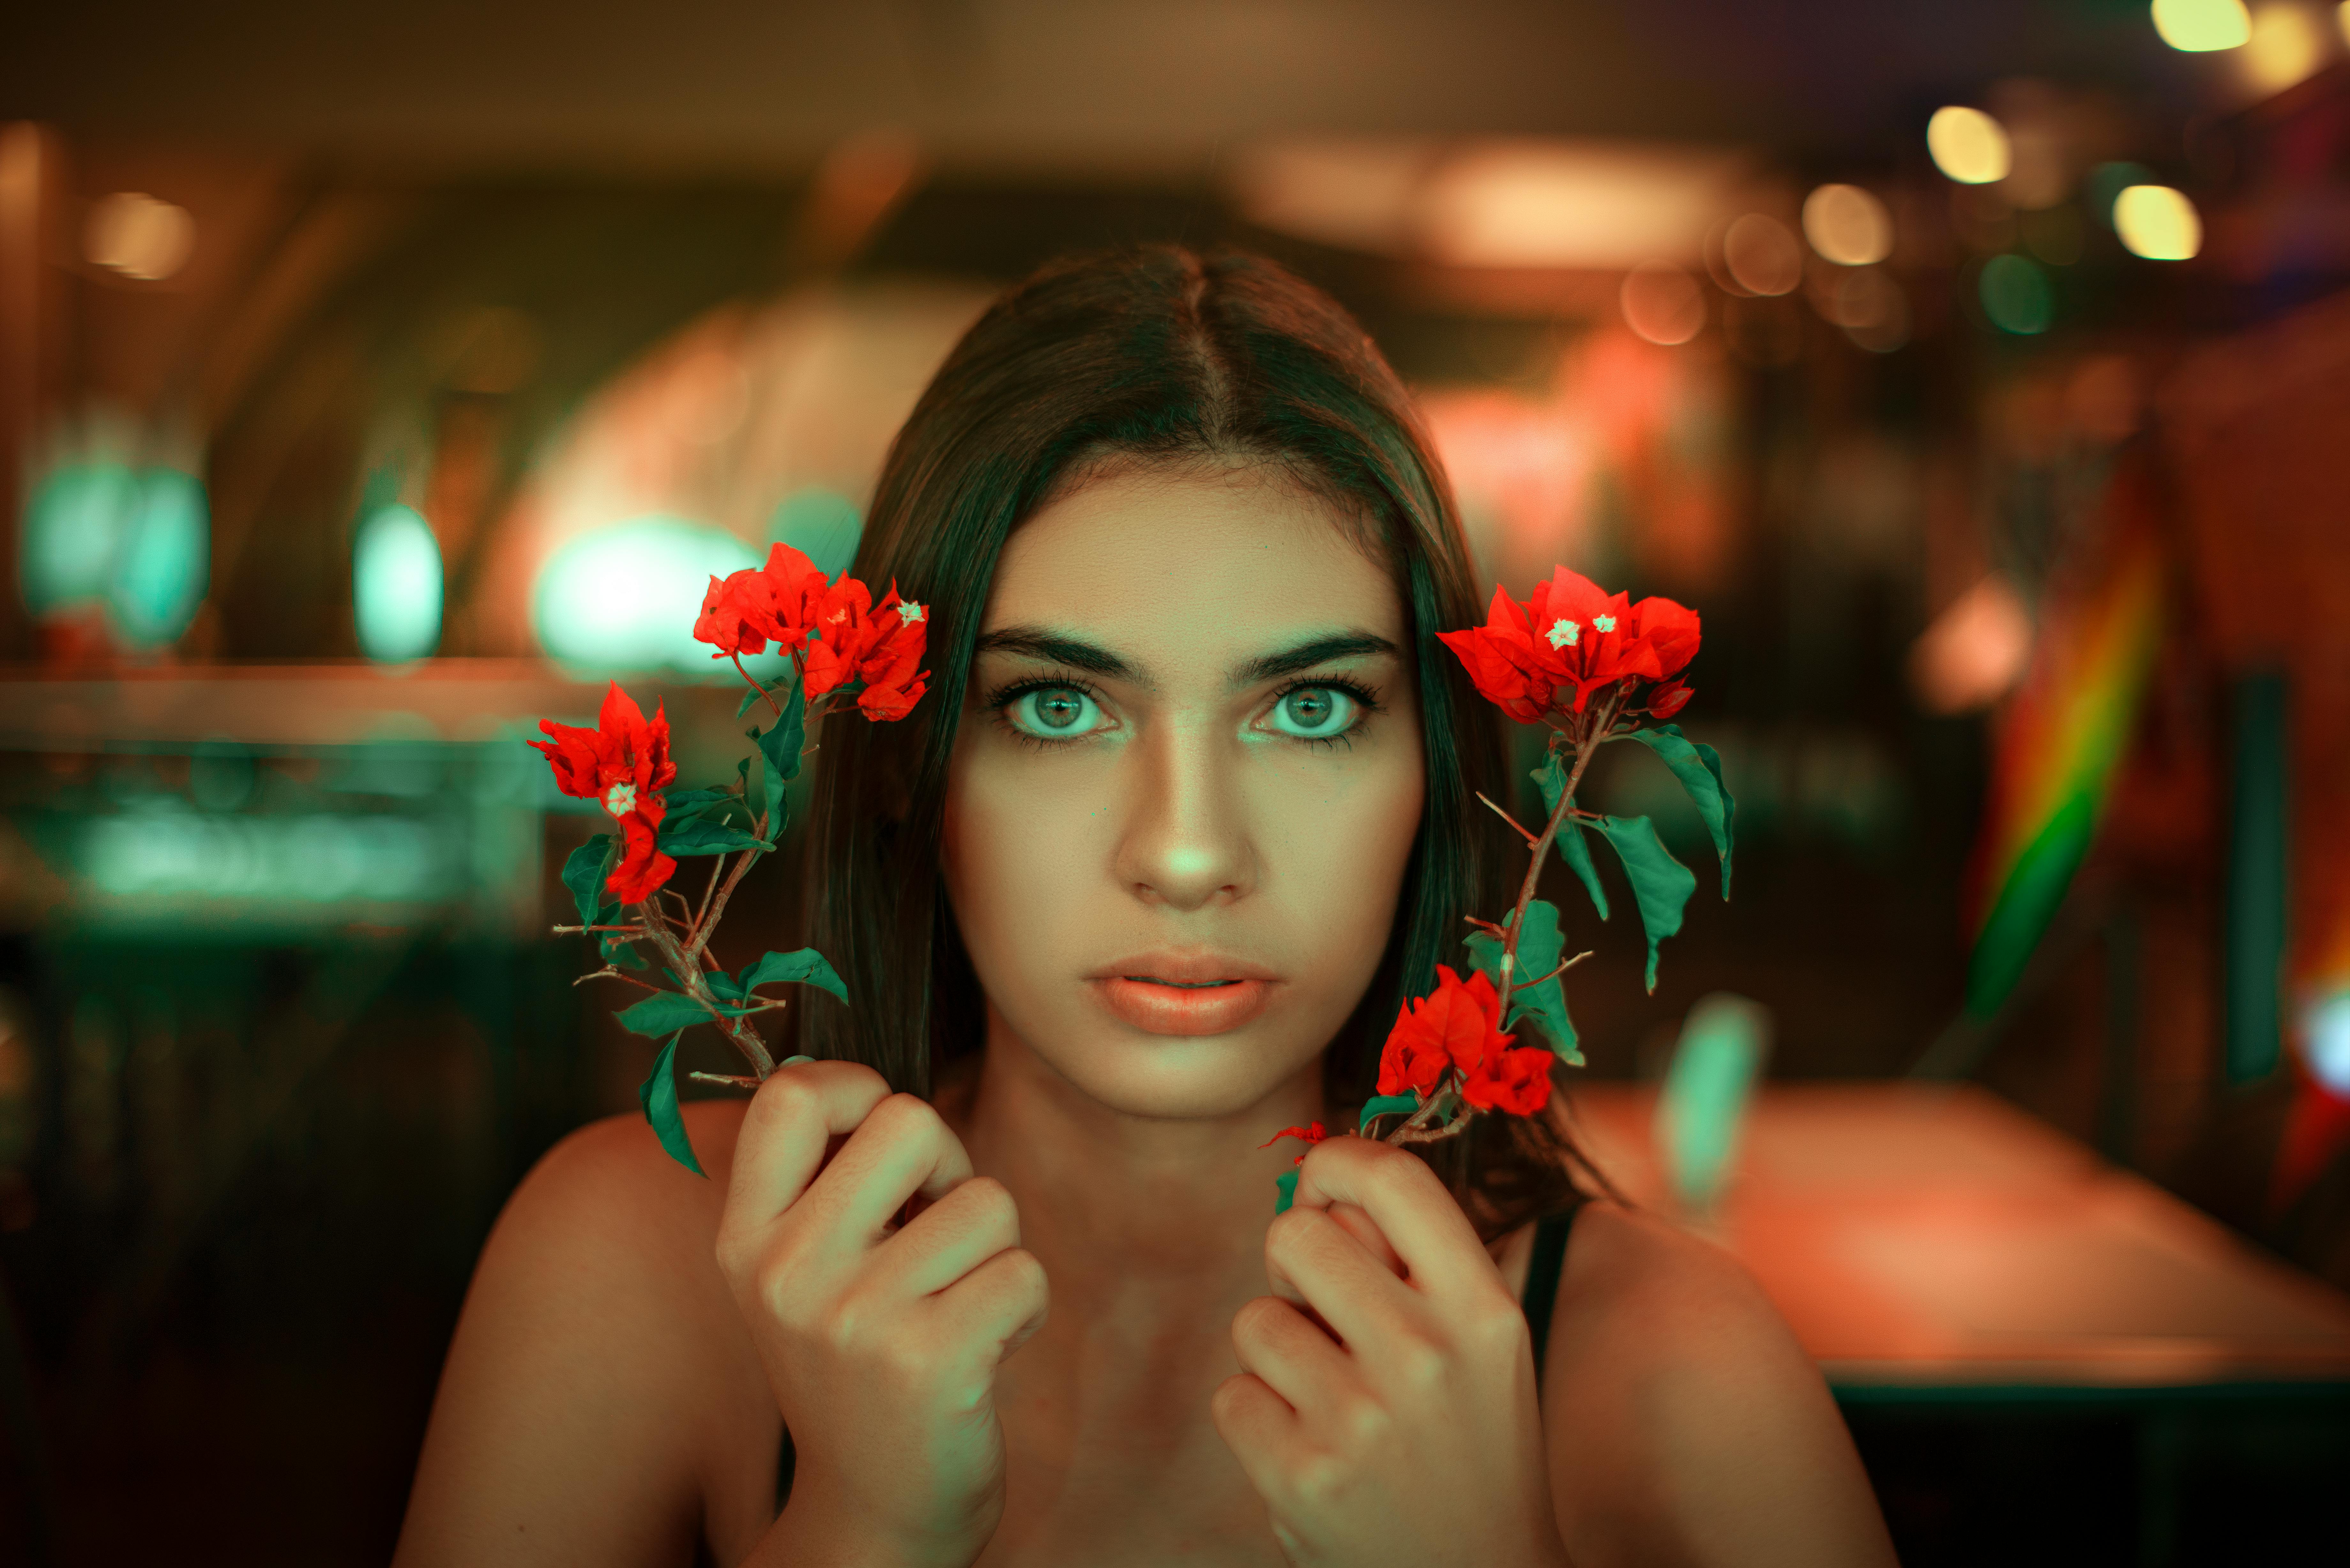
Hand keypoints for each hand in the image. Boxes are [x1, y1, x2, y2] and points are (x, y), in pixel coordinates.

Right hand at [717, 1060, 1048, 1566]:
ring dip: (994, 1251)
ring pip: (987, 1201)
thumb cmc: (861, 1365)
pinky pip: (1023, 1272)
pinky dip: (1022, 1308)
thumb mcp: (804, 1273)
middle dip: (950, 1166)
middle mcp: (787, 1271)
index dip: (857, 1089)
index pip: (791, 1094)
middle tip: (935, 1236)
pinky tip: (982, 1351)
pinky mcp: (929, 1360)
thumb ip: (826, 1181)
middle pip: (909, 1120)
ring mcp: (855, 1317)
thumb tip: (866, 1086)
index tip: (884, 1144)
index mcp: (746, 1239)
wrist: (873, 1510)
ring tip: (955, 1307)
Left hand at [1212, 1136, 1569, 1567]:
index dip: (1338, 1164)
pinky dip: (1259, 1421)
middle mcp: (1428, 1356)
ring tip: (1331, 1401)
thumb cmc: (1469, 1443)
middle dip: (1295, 1270)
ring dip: (1278, 1355)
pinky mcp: (1303, 1477)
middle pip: (1294, 1234)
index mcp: (1483, 1311)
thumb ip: (1413, 1262)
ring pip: (1254, 1319)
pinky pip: (1234, 1395)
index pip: (1393, 1180)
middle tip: (1328, 1319)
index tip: (1322, 1186)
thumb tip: (1319, 1183)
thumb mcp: (1481, 1346)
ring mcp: (1362, 1420)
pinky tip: (1312, 1451)